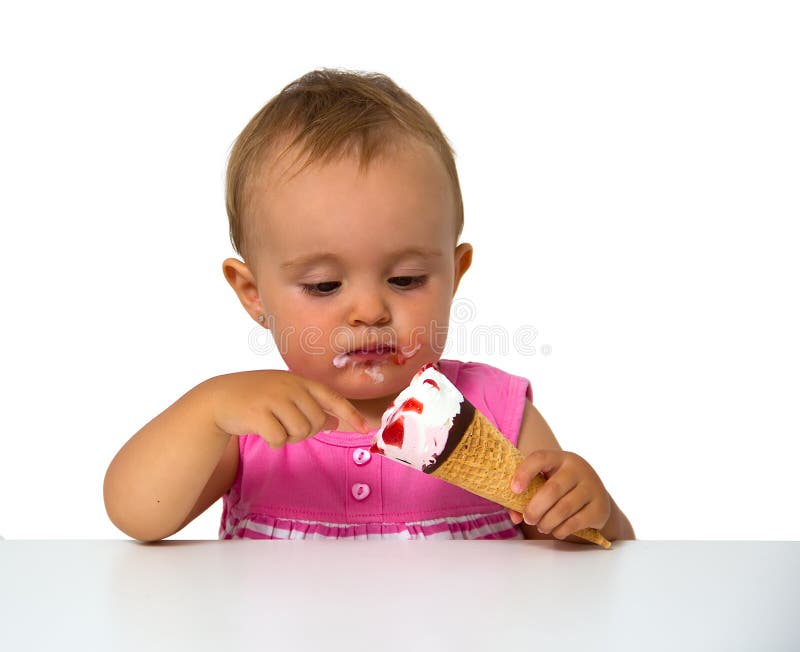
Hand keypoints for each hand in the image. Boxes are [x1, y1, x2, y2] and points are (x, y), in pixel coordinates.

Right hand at [207, 370, 369, 447]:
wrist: (218, 398)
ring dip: (288, 437)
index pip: (332, 397)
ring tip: (273, 425)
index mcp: (299, 380)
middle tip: (286, 425)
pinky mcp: (258, 413)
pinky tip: (262, 431)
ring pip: (300, 431)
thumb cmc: (256, 398)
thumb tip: (334, 421)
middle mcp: (289, 386)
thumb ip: (310, 406)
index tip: (366, 429)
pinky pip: (279, 439)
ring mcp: (274, 398)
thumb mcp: (285, 396)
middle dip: (305, 431)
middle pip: (316, 421)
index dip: (350, 414)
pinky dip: (273, 442)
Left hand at [508, 449, 610, 539]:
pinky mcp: (600, 507)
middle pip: (552, 489)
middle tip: (528, 519)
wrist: (594, 494)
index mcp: (559, 458)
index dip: (524, 473)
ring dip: (547, 522)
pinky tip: (556, 530)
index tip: (514, 490)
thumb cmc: (562, 487)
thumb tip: (515, 516)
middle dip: (535, 508)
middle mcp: (578, 469)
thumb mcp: (545, 482)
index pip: (540, 458)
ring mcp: (592, 487)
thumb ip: (525, 496)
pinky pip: (576, 522)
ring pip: (564, 508)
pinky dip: (561, 530)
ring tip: (541, 526)